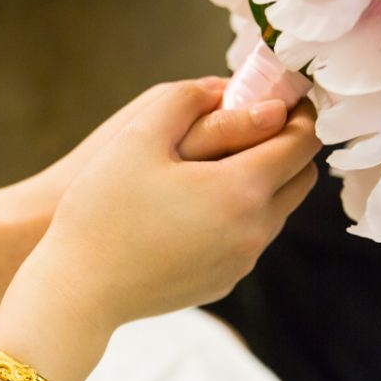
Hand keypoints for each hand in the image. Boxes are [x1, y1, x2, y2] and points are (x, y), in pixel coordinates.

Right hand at [17, 80, 319, 335]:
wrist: (78, 290)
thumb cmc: (101, 210)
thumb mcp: (137, 136)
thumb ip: (188, 100)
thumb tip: (235, 89)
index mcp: (241, 190)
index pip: (302, 142)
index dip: (299, 112)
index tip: (282, 95)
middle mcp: (254, 231)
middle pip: (302, 179)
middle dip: (290, 146)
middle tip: (258, 122)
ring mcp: (241, 262)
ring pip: (277, 211)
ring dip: (265, 181)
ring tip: (224, 160)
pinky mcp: (223, 282)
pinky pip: (248, 240)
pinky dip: (240, 214)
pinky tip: (199, 205)